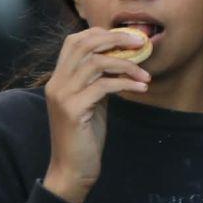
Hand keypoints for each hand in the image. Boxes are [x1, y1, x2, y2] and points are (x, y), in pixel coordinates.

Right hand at [42, 28, 151, 202]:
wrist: (72, 169)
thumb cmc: (85, 136)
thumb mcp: (93, 102)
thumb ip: (100, 80)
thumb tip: (122, 61)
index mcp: (59, 78)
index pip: (75, 41)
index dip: (102, 34)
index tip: (128, 38)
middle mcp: (56, 82)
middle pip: (84, 44)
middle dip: (116, 39)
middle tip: (141, 43)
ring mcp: (62, 95)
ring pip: (96, 62)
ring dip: (127, 64)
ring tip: (146, 74)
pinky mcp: (73, 109)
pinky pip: (104, 85)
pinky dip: (126, 83)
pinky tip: (142, 87)